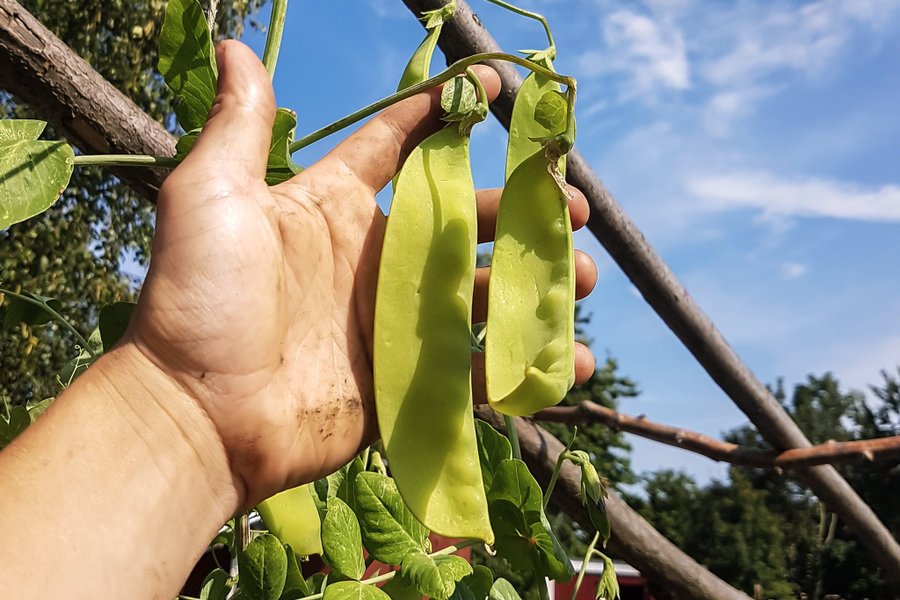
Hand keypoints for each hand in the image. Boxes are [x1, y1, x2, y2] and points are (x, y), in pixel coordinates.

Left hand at [126, 41, 598, 508]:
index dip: (443, 116)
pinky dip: (522, 368)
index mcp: (335, 210)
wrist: (195, 413)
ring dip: (534, 285)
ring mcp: (393, 327)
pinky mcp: (405, 385)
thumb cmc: (200, 299)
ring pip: (480, 296)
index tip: (495, 89)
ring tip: (580, 278)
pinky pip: (476, 373)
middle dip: (518, 211)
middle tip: (571, 207)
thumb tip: (232, 47)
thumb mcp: (212, 197)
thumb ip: (238, 126)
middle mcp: (371, 263)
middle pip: (461, 224)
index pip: (397, 148)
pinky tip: (567, 362)